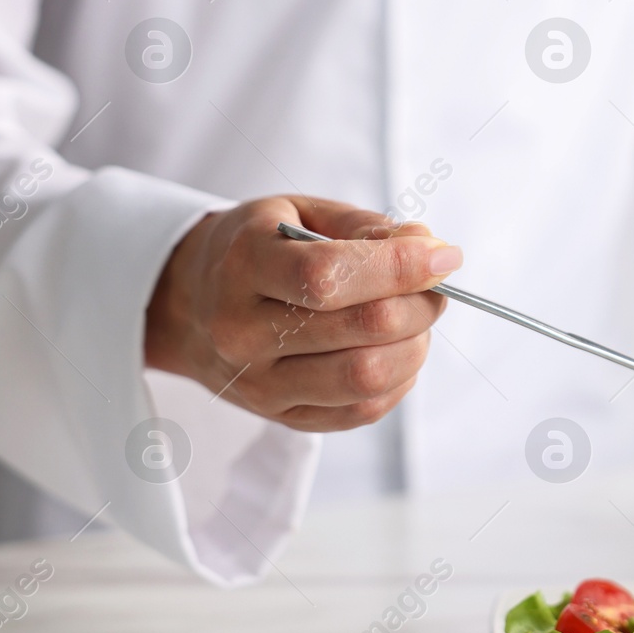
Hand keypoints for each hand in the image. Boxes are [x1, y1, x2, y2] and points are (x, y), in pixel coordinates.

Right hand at [144, 197, 460, 430]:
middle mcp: (241, 331)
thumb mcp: (299, 214)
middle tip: (434, 287)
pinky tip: (394, 351)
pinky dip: (399, 380)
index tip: (445, 257)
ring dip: (415, 345)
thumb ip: (364, 227)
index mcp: (243, 265)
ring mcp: (259, 383)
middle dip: (420, 304)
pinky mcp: (282, 418)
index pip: (330, 276)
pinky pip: (362, 411)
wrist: (188, 304)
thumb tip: (428, 247)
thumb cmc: (258, 249)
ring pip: (367, 377)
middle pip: (362, 329)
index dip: (401, 268)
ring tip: (414, 320)